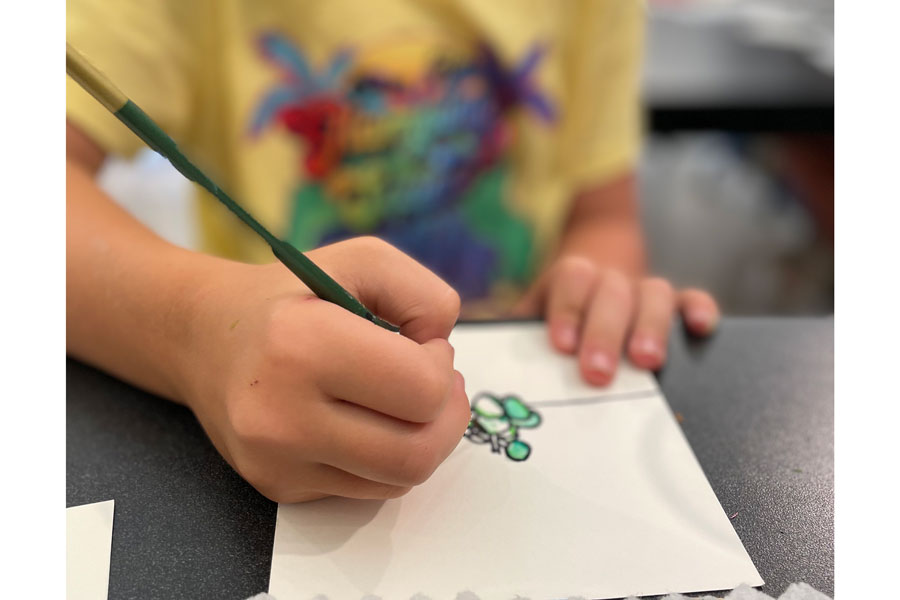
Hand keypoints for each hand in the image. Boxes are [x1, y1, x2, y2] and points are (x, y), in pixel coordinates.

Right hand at [180, 237, 469, 502]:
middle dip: (445, 415)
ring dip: (423, 440)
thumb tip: (443, 358)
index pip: (422, 390)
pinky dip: (385, 458)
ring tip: (405, 401)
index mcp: (301, 344)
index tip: (422, 345)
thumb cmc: (294, 295)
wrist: (204, 337)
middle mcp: (279, 413)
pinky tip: (367, 421)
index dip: (440, 365)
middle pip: (417, 451)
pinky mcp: (278, 487)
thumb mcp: (364, 260)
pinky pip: (368, 491)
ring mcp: (275, 460)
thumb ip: (425, 297)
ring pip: (400, 481)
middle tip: (431, 382)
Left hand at [516, 256, 718, 385]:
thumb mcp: (528, 319)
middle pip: (611, 290)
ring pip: (654, 292)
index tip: (561, 346)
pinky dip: (698, 310)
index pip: (570, 280)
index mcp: (570, 280)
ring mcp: (643, 290)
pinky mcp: (674, 305)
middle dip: (604, 331)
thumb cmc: (556, 321)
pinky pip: (692, 299)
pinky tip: (699, 329)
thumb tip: (470, 353)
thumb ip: (508, 334)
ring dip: (651, 325)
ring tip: (647, 361)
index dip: (567, 310)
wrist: (591, 284)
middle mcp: (609, 280)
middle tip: (597, 372)